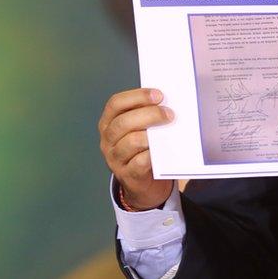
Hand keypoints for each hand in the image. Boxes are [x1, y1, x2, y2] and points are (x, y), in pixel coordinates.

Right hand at [99, 88, 175, 209]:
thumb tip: (169, 101)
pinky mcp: (127, 175)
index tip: (158, 95)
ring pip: (131, 142)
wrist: (143, 183)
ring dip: (152, 135)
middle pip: (123, 122)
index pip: (116, 103)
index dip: (137, 96)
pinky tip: (163, 150)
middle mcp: (108, 139)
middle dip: (149, 114)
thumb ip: (147, 115)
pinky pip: (139, 162)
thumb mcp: (139, 129)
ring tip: (169, 131)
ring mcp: (115, 158)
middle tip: (169, 114)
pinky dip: (153, 154)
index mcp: (109, 122)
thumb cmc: (143, 148)